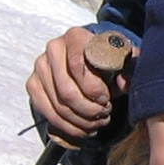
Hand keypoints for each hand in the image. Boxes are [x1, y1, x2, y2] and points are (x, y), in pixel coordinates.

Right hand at [27, 25, 116, 140]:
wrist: (90, 58)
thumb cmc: (108, 59)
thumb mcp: (123, 59)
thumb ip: (131, 67)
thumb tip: (123, 83)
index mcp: (76, 36)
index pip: (78, 65)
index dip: (94, 88)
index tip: (107, 99)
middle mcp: (54, 48)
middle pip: (67, 91)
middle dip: (89, 110)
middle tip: (104, 114)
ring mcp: (40, 67)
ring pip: (58, 105)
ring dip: (81, 121)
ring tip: (97, 123)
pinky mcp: (33, 84)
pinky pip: (47, 112)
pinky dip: (67, 126)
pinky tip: (83, 128)